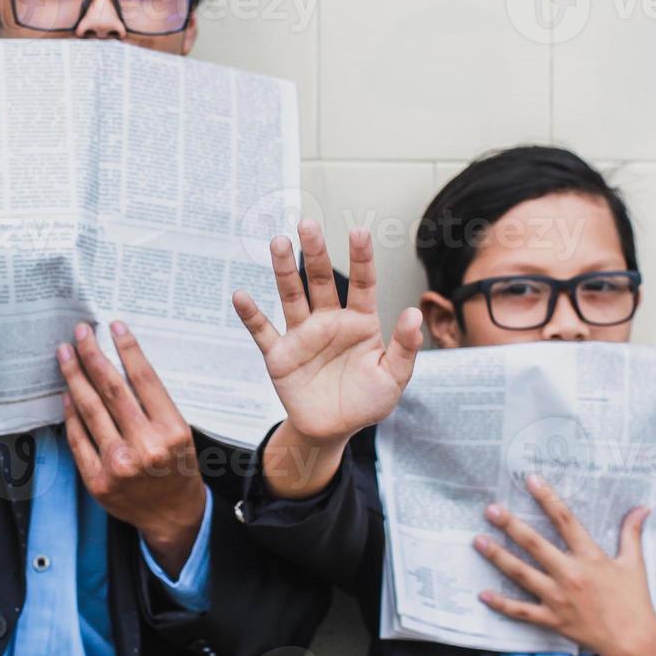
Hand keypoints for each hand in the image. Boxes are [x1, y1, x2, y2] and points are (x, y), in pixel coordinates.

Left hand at [57, 321, 206, 578]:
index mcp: (171, 431)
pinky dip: (71, 413)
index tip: (115, 327)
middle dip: (93, 355)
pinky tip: (68, 392)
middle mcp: (144, 447)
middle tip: (81, 333)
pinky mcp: (97, 480)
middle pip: (111, 390)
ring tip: (66, 354)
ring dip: (75, 376)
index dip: (127, 349)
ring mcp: (117, 465)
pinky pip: (78, 438)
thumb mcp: (180, 432)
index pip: (144, 379)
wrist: (173, 516)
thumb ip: (154, 403)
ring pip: (90, 410)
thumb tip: (120, 362)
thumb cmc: (177, 468)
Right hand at [235, 222, 422, 497]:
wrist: (332, 430)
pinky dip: (251, 315)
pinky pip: (263, 331)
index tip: (358, 231)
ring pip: (291, 296)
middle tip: (307, 224)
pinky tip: (242, 296)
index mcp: (360, 323)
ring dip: (284, 270)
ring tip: (278, 243)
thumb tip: (414, 313)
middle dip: (315, 252)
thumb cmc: (366, 402)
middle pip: (320, 280)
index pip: (362, 283)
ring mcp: (302, 336)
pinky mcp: (280, 355)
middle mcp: (329, 322)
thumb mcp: (394, 378)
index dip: (360, 257)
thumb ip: (405, 347)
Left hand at [476, 474, 655, 655]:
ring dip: (498, 557)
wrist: (635, 642)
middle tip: (491, 509)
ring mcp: (558, 598)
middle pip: (535, 545)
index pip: (566, 522)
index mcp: (590, 558)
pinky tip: (483, 594)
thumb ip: (631, 533)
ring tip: (478, 541)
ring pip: (522, 574)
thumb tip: (642, 507)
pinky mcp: (552, 619)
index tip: (531, 480)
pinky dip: (501, 604)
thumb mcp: (634, 564)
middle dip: (511, 526)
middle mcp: (570, 575)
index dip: (548, 499)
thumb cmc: (634, 602)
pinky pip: (521, 611)